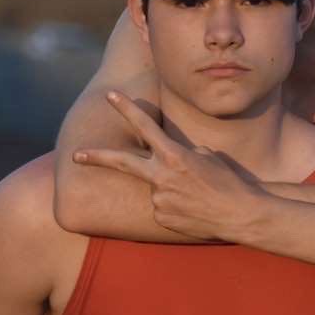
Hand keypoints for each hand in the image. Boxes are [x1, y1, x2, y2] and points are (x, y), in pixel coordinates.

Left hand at [74, 91, 267, 240]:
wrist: (240, 214)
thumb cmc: (228, 181)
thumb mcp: (207, 156)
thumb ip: (180, 155)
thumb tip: (166, 164)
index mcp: (175, 155)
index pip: (145, 126)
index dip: (126, 109)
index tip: (111, 96)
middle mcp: (161, 177)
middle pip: (122, 162)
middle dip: (97, 157)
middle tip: (75, 155)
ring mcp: (159, 199)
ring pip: (154, 188)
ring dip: (169, 189)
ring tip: (195, 196)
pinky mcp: (161, 218)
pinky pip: (162, 206)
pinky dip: (174, 206)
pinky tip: (193, 209)